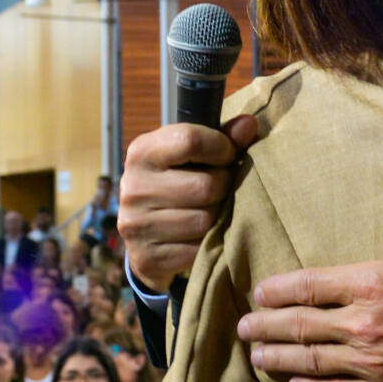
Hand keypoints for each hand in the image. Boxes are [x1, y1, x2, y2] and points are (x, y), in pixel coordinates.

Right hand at [119, 117, 260, 293]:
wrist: (145, 236)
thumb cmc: (176, 182)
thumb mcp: (192, 156)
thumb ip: (222, 138)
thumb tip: (250, 124)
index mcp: (141, 152)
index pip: (190, 140)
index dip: (221, 148)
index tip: (228, 155)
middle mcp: (133, 187)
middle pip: (205, 186)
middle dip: (224, 187)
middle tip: (223, 189)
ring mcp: (136, 224)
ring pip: (205, 220)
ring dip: (218, 217)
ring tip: (213, 211)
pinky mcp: (147, 257)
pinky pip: (198, 250)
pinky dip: (208, 244)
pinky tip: (204, 236)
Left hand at [238, 158, 382, 381]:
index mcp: (374, 282)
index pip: (308, 285)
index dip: (277, 290)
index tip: (258, 292)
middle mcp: (363, 324)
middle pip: (297, 325)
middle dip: (264, 326)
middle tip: (242, 327)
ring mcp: (372, 363)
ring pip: (309, 362)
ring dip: (278, 358)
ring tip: (257, 356)